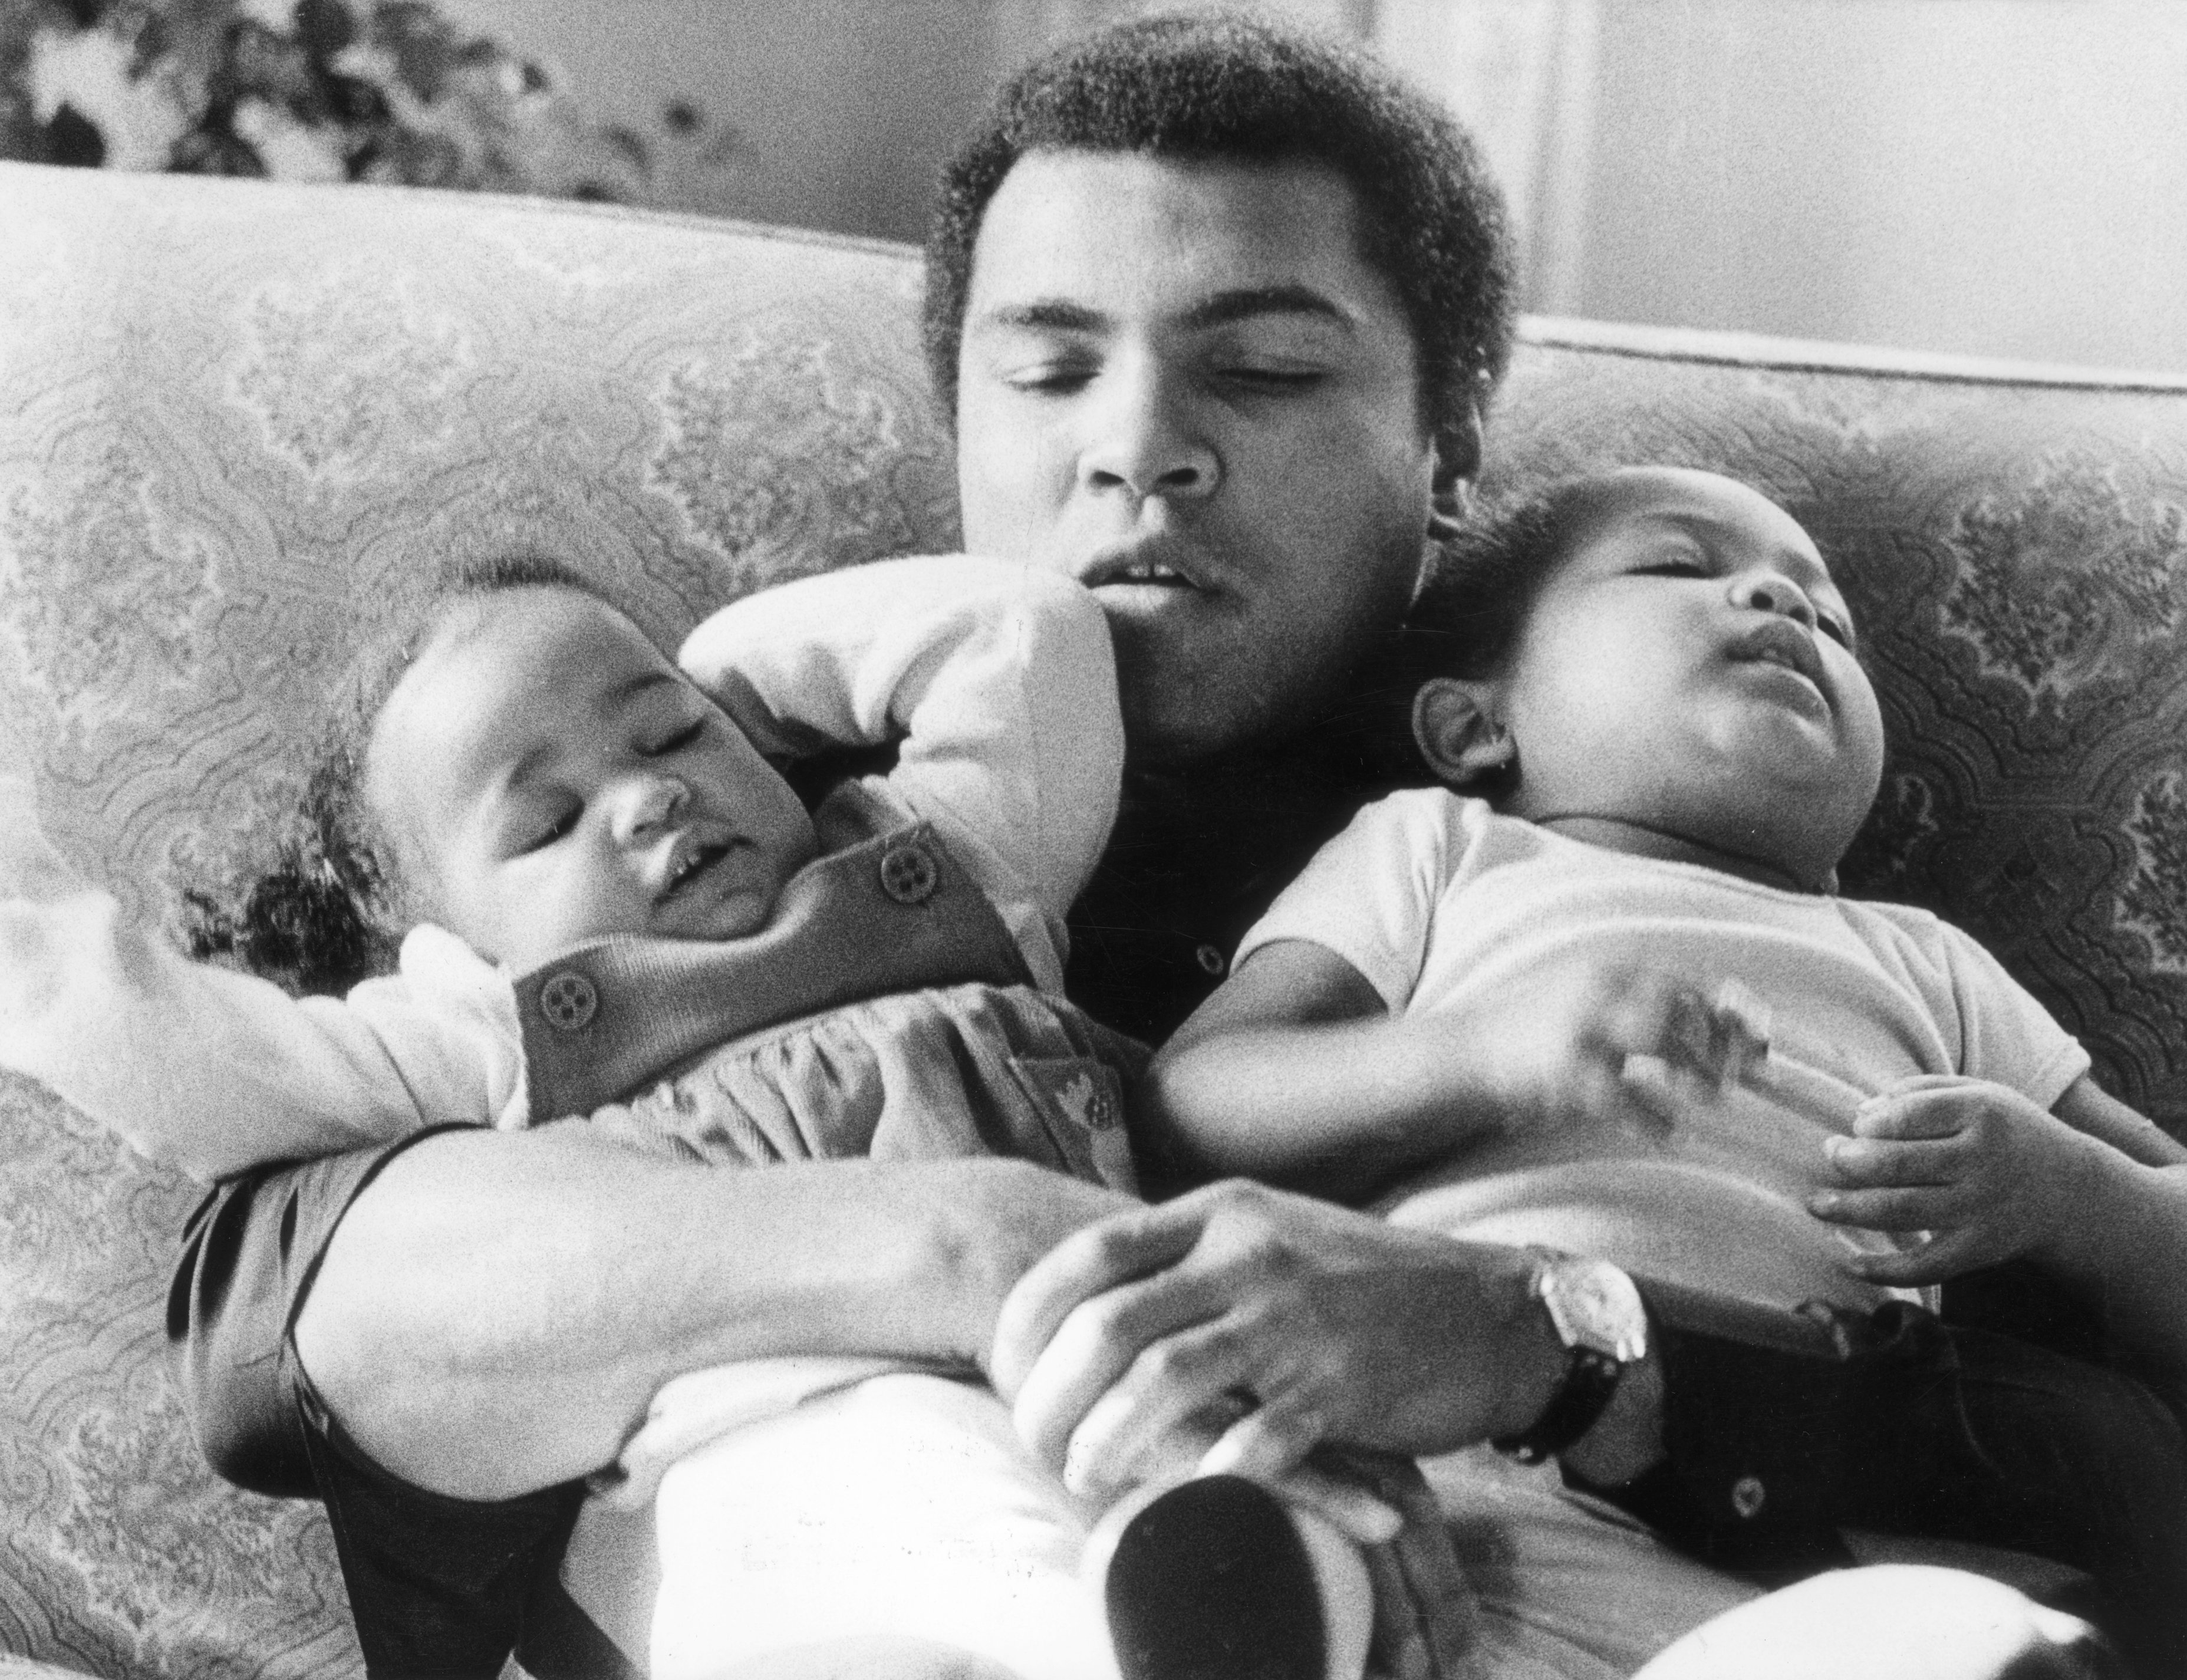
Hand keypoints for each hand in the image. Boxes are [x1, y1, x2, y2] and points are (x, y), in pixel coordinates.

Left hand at [989, 1179, 1558, 1512]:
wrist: (1489, 1309)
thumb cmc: (1365, 1280)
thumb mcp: (1270, 1233)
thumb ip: (1191, 1252)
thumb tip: (1100, 1285)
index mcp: (1221, 1215)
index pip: (1091, 1254)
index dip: (1029, 1312)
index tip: (1001, 1363)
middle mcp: (1247, 1257)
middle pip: (1107, 1324)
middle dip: (1049, 1395)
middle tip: (1033, 1442)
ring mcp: (1292, 1322)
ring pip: (1161, 1383)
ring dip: (1105, 1442)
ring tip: (1083, 1478)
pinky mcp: (1338, 1388)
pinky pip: (1253, 1439)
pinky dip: (1207, 1474)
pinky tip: (1184, 1497)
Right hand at [1462, 964, 1764, 1144]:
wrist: (1465, 1048)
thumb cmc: (1534, 1024)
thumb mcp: (1582, 991)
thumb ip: (1633, 995)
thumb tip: (1708, 1011)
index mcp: (1605, 968)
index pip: (1683, 980)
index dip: (1725, 1011)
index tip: (1754, 1040)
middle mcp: (1595, 989)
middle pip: (1677, 1005)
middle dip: (1715, 1040)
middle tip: (1734, 1075)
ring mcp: (1579, 1028)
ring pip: (1658, 1040)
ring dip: (1693, 1072)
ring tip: (1712, 1097)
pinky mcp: (1563, 1071)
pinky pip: (1624, 1096)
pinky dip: (1652, 1118)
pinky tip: (1666, 1131)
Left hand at [1809, 1075, 2108, 1284]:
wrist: (2072, 1190)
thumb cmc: (2006, 1132)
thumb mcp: (1976, 1094)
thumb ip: (1917, 1094)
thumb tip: (1860, 1116)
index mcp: (1982, 1114)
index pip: (1911, 1115)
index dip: (1871, 1122)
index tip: (1856, 1127)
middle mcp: (1984, 1162)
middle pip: (1900, 1164)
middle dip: (1850, 1162)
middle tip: (1829, 1155)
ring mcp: (1983, 1209)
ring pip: (1904, 1212)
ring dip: (1851, 1209)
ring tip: (1818, 1204)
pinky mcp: (1981, 1248)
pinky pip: (1928, 1266)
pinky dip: (1886, 1270)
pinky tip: (1849, 1263)